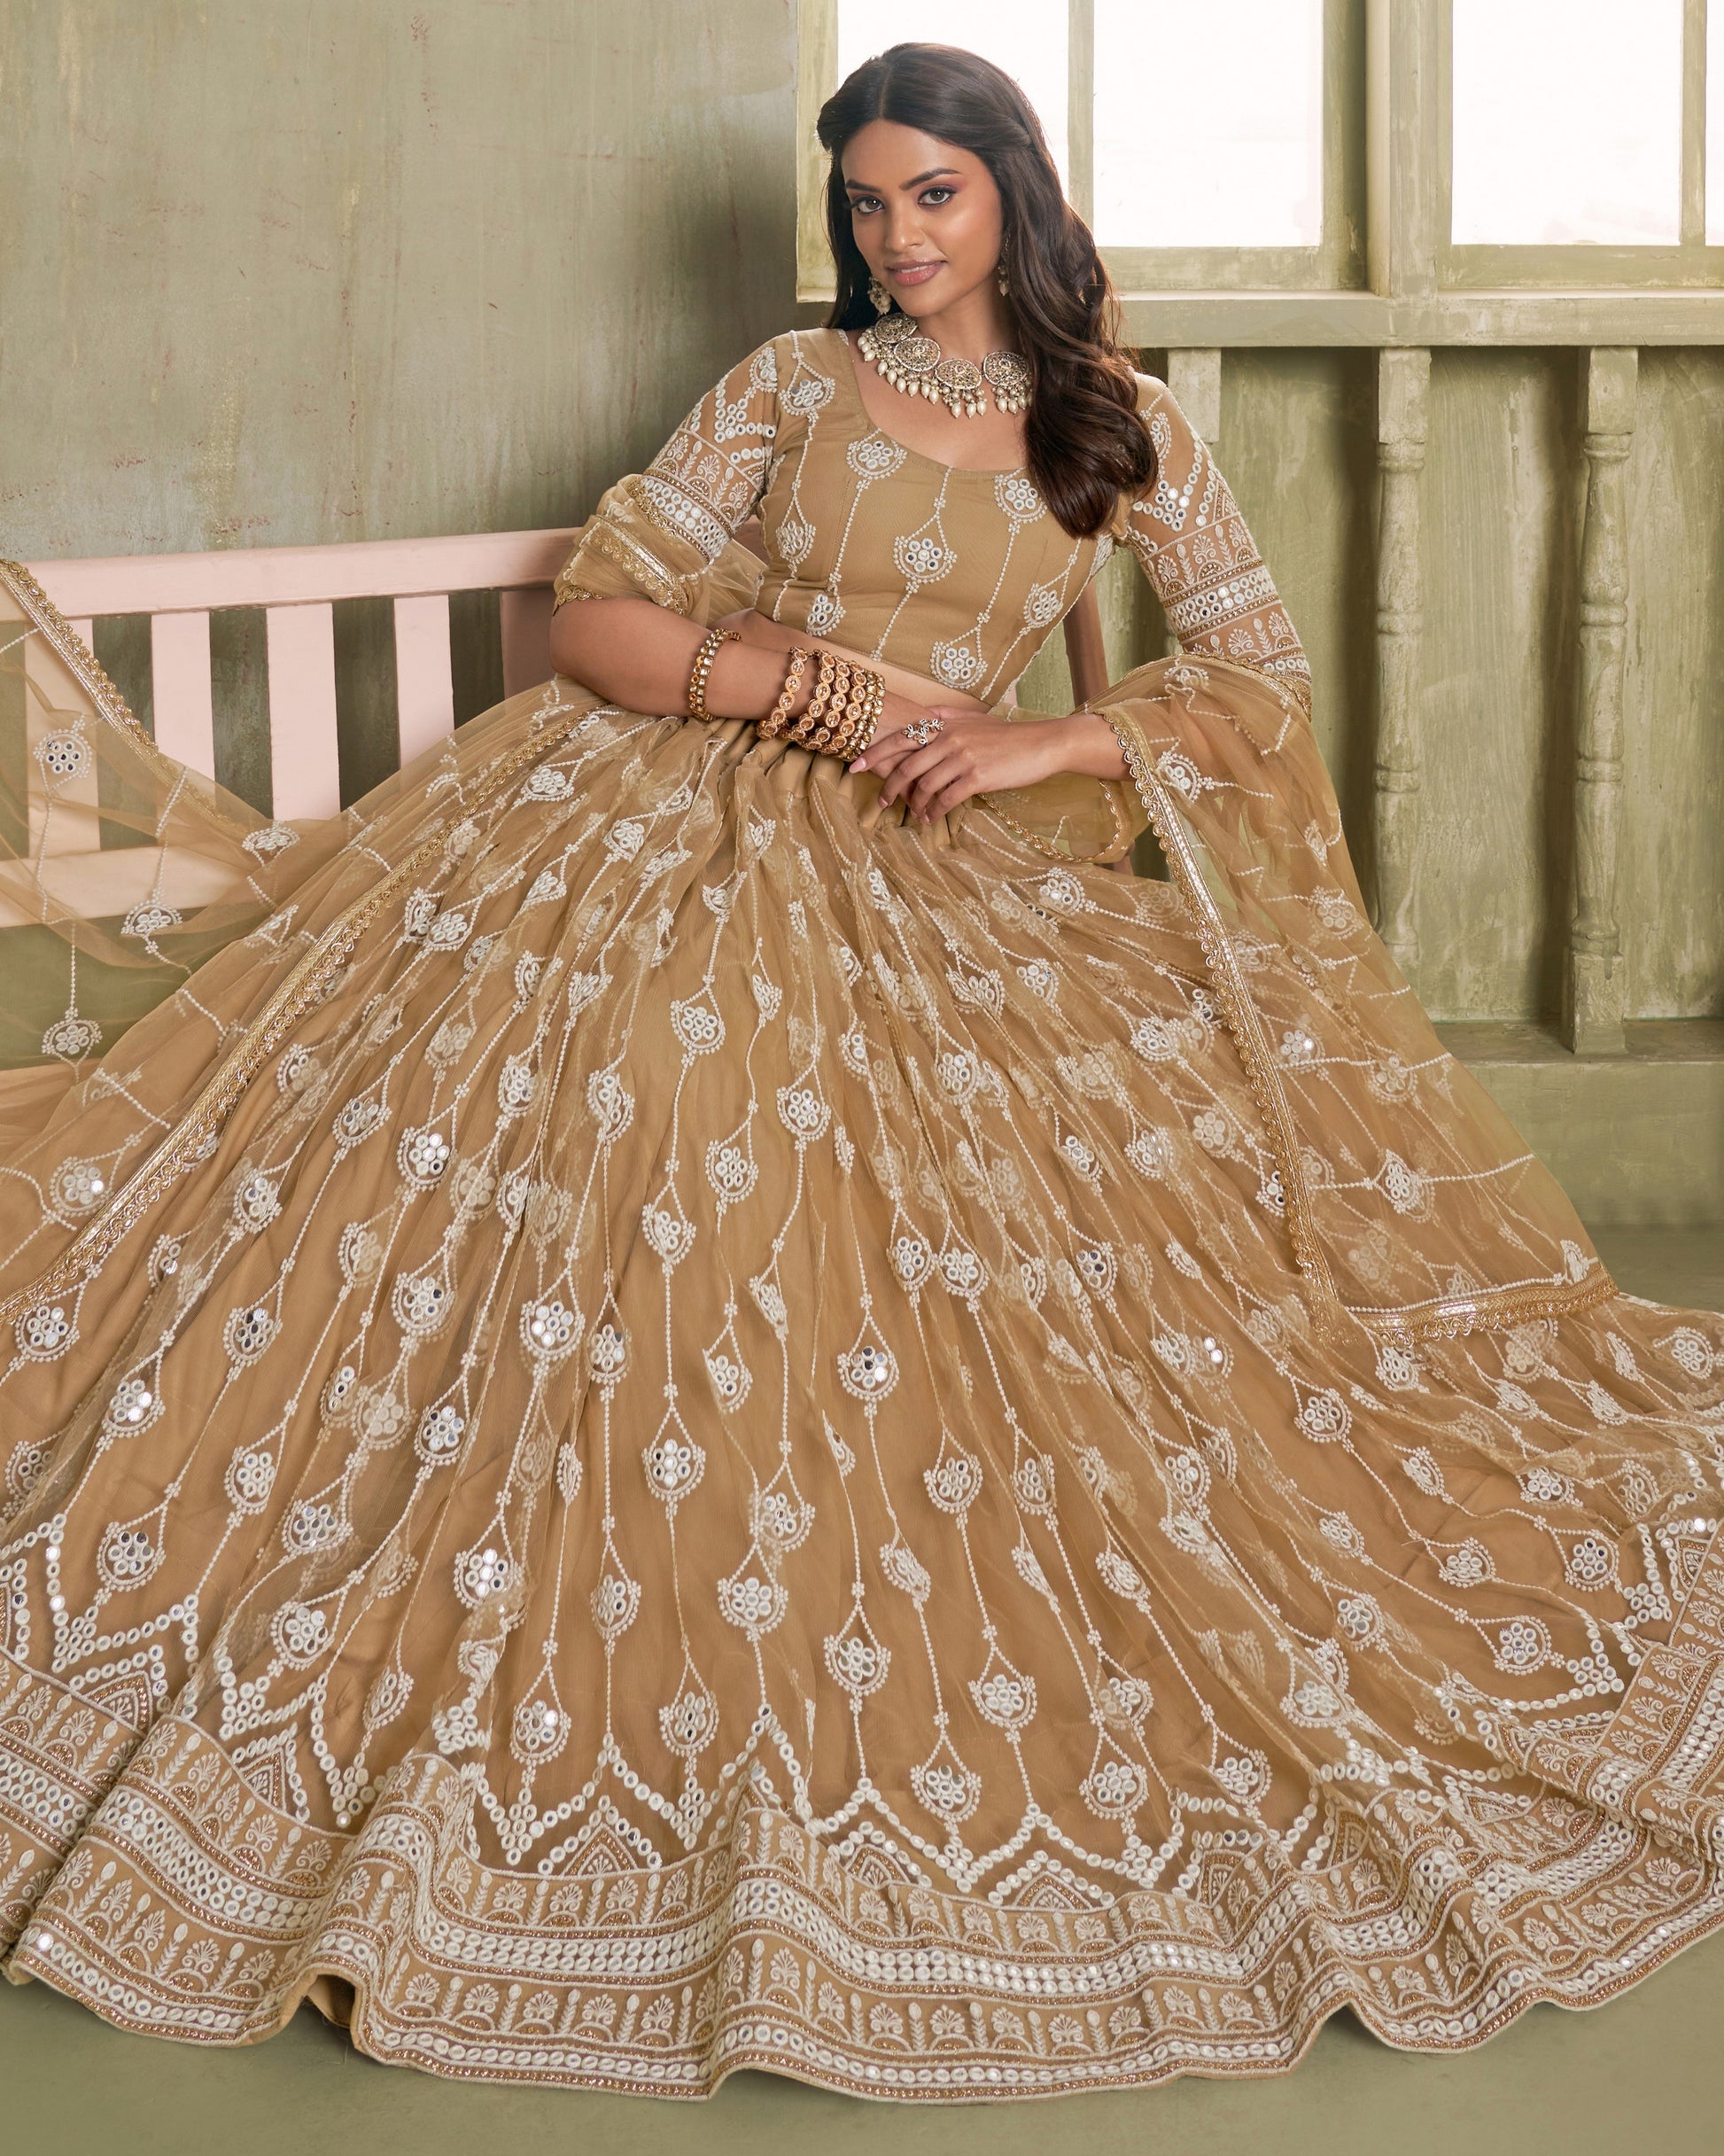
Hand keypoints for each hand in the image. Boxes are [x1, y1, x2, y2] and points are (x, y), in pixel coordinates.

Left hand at [851, 710, 1080, 823]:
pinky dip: (934, 811)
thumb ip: (946, 717)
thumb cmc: (1007, 735)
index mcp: (944, 724)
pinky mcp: (976, 777)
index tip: (856, 767)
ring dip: (915, 805)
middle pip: (906, 766)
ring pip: (924, 786)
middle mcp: (949, 738)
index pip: (900, 738)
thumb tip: (924, 718)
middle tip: (882, 802)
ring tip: (914, 815)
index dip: (875, 754)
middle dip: (890, 787)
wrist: (1041, 744)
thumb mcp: (974, 720)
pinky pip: (945, 799)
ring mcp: (962, 757)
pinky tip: (931, 818)